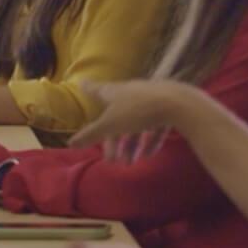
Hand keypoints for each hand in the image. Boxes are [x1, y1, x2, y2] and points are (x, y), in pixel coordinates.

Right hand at [69, 81, 206, 158]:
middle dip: (113, 141)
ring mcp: (149, 99)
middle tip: (111, 161)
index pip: (96, 90)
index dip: (88, 89)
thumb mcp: (110, 125)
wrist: (177, 103)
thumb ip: (91, 134)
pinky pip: (154, 125)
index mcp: (113, 92)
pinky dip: (149, 140)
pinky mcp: (166, 108)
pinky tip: (148, 155)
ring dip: (131, 145)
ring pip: (135, 124)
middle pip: (116, 117)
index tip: (82, 84)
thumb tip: (70, 143)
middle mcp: (130, 93)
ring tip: (129, 164)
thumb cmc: (137, 111)